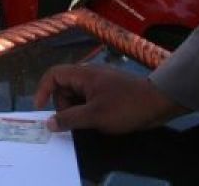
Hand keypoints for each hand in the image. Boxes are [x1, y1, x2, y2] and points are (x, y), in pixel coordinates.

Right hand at [33, 64, 185, 133]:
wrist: (158, 101)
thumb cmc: (125, 106)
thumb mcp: (95, 116)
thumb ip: (70, 119)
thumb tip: (49, 123)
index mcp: (83, 74)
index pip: (53, 74)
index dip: (42, 90)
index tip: (40, 109)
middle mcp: (89, 74)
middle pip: (64, 86)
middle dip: (62, 104)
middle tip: (73, 121)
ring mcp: (99, 82)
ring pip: (76, 94)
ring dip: (76, 109)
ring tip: (88, 122)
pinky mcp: (108, 91)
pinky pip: (89, 98)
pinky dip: (86, 109)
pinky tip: (97, 120)